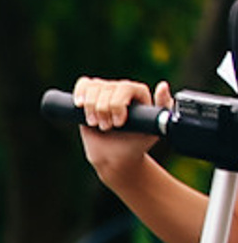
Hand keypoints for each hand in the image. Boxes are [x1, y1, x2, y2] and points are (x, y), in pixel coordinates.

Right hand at [73, 76, 166, 190]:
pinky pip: (83, 85)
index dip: (118, 104)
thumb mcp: (156, 128)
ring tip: (96, 123)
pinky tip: (80, 105)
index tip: (119, 123)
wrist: (116, 157)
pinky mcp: (88, 98)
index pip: (125, 87)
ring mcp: (104, 93)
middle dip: (104, 110)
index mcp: (138, 94)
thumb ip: (163, 106)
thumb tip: (162, 85)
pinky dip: (80, 93)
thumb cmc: (137, 144)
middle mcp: (121, 90)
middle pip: (107, 88)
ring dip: (91, 108)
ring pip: (93, 87)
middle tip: (107, 127)